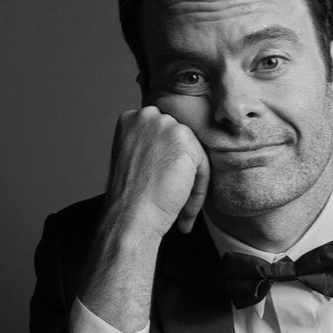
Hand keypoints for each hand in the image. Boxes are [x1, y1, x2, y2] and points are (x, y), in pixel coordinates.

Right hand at [105, 105, 209, 236]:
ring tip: (181, 211)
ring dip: (192, 184)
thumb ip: (152, 146)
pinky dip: (198, 191)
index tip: (167, 186)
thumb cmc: (130, 198)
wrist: (129, 217)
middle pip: (181, 143)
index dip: (170, 163)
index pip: (166, 135)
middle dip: (184, 171)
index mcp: (131, 118)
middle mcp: (147, 115)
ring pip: (194, 156)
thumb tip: (176, 151)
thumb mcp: (134, 160)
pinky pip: (203, 166)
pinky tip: (185, 210)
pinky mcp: (184, 140)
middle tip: (177, 200)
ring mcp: (165, 125)